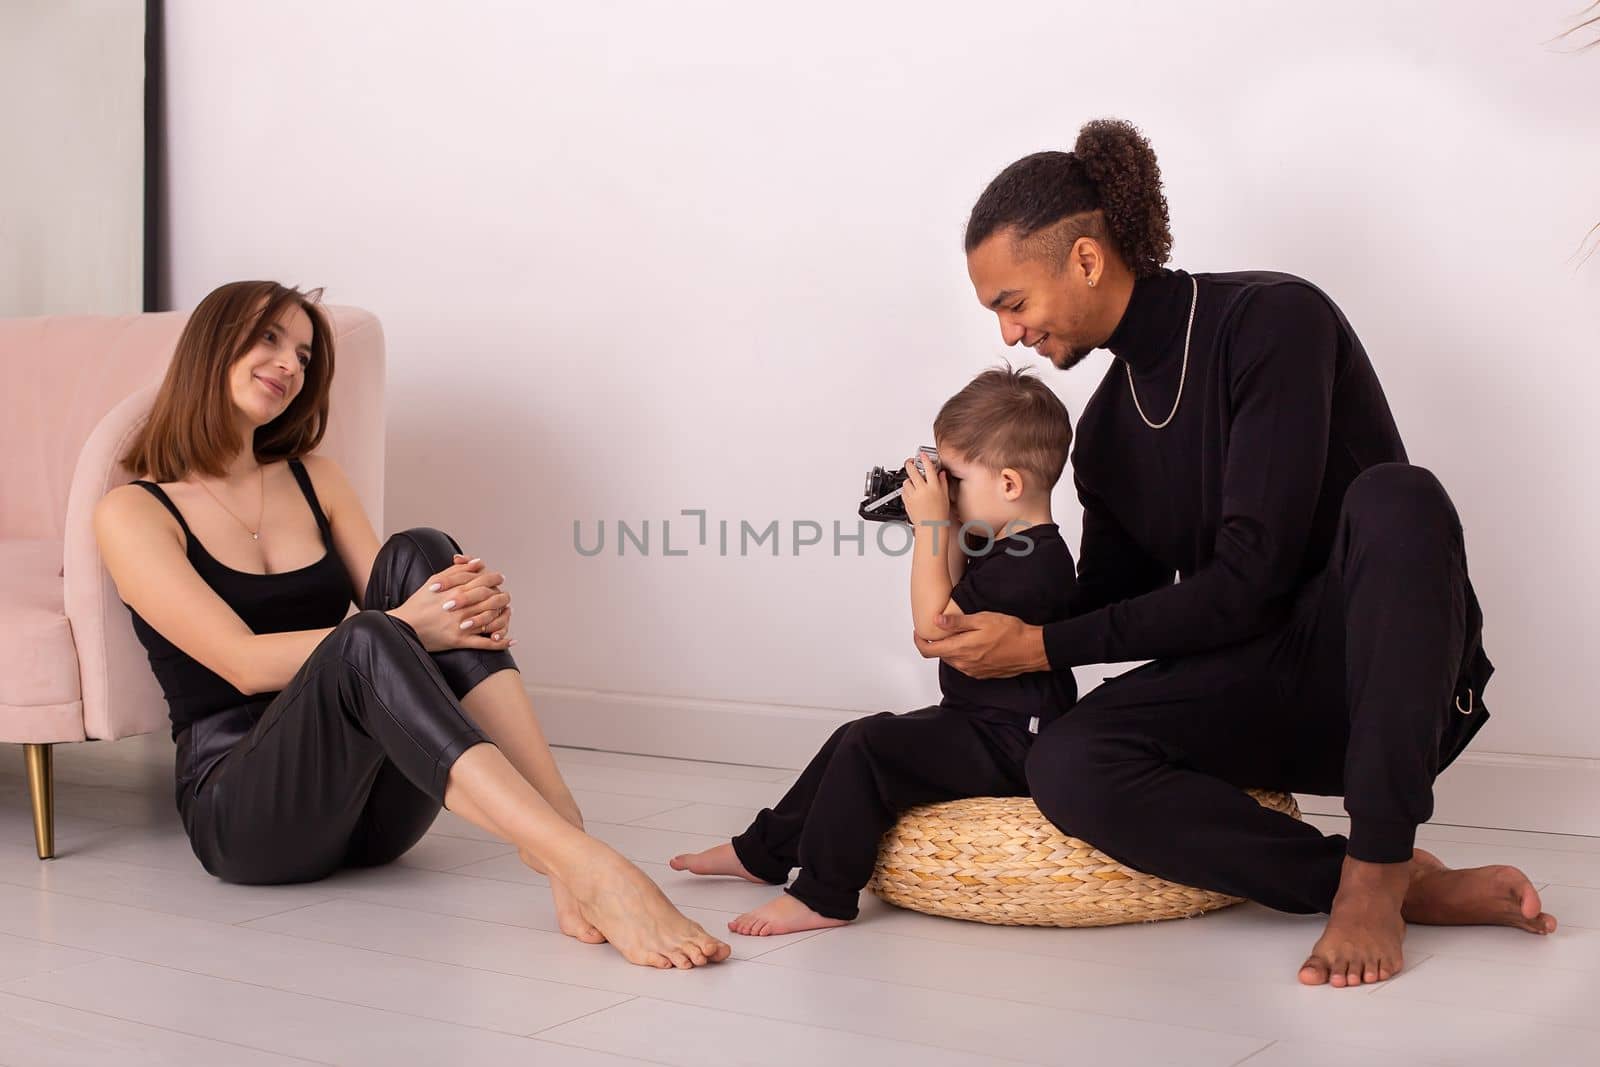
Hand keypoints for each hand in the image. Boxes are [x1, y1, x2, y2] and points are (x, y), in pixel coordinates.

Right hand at [387, 556, 513, 652]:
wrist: (404, 626)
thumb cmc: (418, 603)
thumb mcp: (434, 581)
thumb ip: (457, 570)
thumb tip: (478, 562)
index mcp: (455, 590)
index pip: (483, 580)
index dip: (494, 578)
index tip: (499, 577)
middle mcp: (461, 607)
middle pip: (491, 598)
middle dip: (501, 595)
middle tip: (505, 594)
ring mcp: (461, 625)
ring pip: (491, 618)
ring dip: (504, 615)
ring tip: (507, 612)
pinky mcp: (460, 641)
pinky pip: (485, 643)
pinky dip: (499, 642)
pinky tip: (510, 640)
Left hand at [901, 453, 950, 526]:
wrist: (931, 528)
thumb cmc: (939, 515)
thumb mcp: (945, 497)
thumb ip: (943, 483)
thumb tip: (941, 474)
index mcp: (934, 487)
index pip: (929, 468)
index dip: (925, 459)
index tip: (922, 455)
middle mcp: (922, 490)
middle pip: (912, 471)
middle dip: (910, 464)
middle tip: (910, 462)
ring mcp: (913, 495)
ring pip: (906, 481)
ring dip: (909, 480)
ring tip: (913, 482)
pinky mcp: (906, 501)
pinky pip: (903, 491)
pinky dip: (906, 490)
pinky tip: (911, 492)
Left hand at [913, 610, 1045, 677]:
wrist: (1031, 650)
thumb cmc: (1010, 632)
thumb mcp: (982, 619)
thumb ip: (957, 622)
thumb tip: (936, 620)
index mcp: (961, 649)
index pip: (929, 650)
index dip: (919, 641)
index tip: (919, 632)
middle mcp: (964, 664)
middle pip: (940, 655)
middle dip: (936, 642)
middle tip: (941, 628)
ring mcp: (972, 671)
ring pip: (952, 660)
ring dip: (950, 648)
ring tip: (958, 633)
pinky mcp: (982, 674)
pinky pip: (964, 665)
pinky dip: (962, 655)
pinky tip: (972, 644)